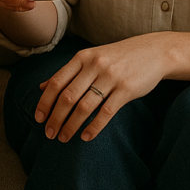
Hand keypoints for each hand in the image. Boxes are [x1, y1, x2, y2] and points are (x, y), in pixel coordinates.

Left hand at [35, 34, 171, 142]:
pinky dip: (93, 126)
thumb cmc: (116, 57)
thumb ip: (67, 72)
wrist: (151, 52)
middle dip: (56, 117)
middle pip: (68, 96)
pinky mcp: (126, 89)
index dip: (45, 101)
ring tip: (63, 137)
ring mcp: (110, 77)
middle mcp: (93, 66)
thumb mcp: (89, 58)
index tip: (37, 117)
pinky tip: (85, 136)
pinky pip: (106, 112)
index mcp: (81, 57)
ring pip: (84, 106)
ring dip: (71, 125)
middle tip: (49, 133)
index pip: (57, 81)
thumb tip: (42, 87)